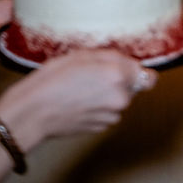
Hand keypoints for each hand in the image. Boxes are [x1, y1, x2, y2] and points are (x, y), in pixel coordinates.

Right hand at [0, 49, 155, 151]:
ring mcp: (110, 116)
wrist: (34, 112)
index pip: (148, 76)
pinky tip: (79, 101)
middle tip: (95, 75)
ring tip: (83, 88)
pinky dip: (98, 107)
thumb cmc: (54, 79)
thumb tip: (125, 61)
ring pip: (118, 101)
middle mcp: (120, 98)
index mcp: (118, 75)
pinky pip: (106, 113)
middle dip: (119, 80)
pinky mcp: (99, 128)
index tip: (126, 68)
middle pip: (132, 87)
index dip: (136, 70)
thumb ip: (112, 57)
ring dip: (108, 95)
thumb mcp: (83, 54)